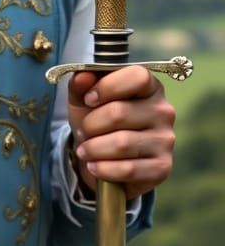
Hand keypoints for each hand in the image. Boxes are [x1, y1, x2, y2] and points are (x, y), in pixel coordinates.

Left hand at [68, 65, 175, 198]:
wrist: (103, 157)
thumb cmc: (97, 121)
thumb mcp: (83, 99)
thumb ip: (81, 85)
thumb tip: (81, 76)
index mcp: (148, 87)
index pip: (137, 77)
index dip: (108, 86)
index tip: (88, 99)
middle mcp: (163, 111)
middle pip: (119, 113)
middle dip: (91, 125)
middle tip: (83, 132)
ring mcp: (165, 140)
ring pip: (121, 143)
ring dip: (93, 149)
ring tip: (85, 150)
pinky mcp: (162, 167)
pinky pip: (128, 169)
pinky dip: (103, 169)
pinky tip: (94, 166)